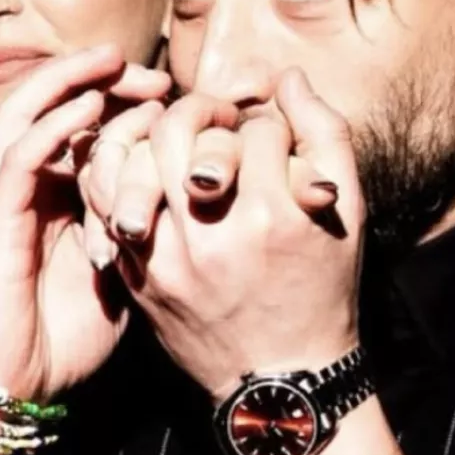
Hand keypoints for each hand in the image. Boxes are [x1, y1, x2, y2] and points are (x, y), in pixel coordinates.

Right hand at [0, 45, 168, 401]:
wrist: (18, 387)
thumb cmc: (68, 335)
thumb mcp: (125, 272)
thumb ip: (141, 228)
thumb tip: (189, 194)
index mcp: (57, 196)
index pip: (81, 126)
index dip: (124, 102)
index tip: (175, 98)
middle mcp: (28, 187)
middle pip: (53, 105)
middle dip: (100, 80)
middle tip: (151, 73)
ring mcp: (6, 199)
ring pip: (26, 114)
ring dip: (69, 81)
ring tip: (112, 62)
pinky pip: (20, 158)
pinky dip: (53, 127)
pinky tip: (89, 110)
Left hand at [81, 68, 364, 400]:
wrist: (280, 377)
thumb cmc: (321, 290)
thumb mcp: (347, 213)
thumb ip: (324, 136)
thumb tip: (288, 77)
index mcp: (272, 215)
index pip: (256, 130)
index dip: (270, 127)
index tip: (275, 146)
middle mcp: (213, 235)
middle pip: (182, 130)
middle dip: (202, 111)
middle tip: (218, 122)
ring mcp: (167, 258)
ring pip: (138, 159)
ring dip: (158, 137)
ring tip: (180, 142)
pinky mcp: (138, 277)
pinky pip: (107, 205)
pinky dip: (119, 173)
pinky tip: (142, 166)